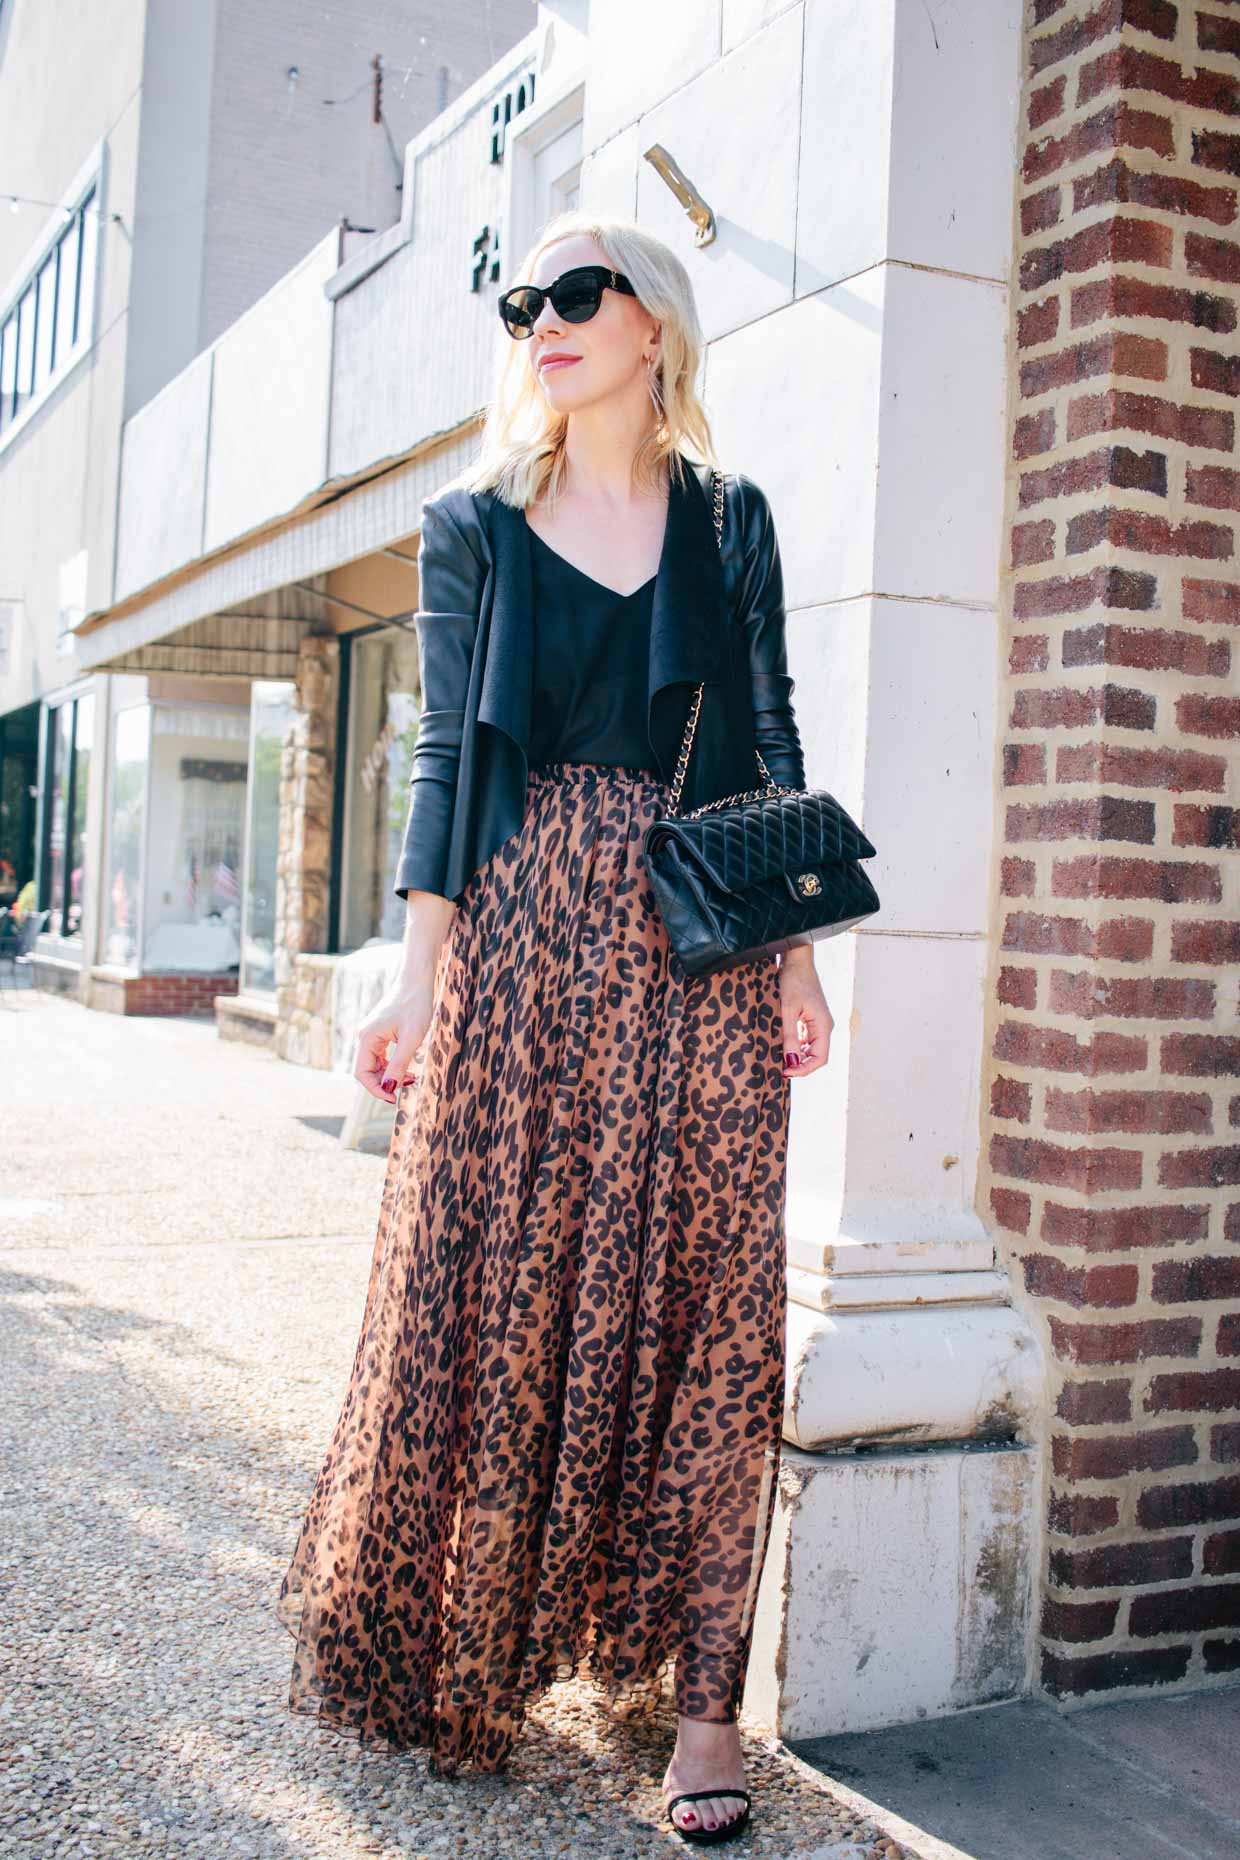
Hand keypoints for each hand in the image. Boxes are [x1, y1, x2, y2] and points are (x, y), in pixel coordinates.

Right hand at [353, 975, 435, 1103]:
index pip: (362, 1073)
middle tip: (408, 1086)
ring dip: (390, 1075)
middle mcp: (364, 1036)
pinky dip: (392, 1065)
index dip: (377, 1089)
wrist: (417, 980)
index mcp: (367, 1038)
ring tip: (411, 1078)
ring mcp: (371, 1034)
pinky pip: (381, 1056)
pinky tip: (408, 1068)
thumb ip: (398, 1064)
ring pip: (374, 1065)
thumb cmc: (416, 1005)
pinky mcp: (380, 1032)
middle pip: (367, 1071)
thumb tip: (389, 1088)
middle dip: (385, 1083)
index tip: (395, 1098)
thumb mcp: (411, 1039)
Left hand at [779, 949, 831, 1079]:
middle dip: (800, 1065)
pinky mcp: (811, 1019)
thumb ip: (790, 1036)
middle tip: (780, 1070)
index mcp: (823, 1025)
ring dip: (798, 1057)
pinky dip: (796, 1047)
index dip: (804, 1069)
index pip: (820, 1058)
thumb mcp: (788, 1010)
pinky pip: (806, 1039)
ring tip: (779, 1060)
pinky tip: (782, 1048)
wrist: (796, 960)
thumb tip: (791, 1061)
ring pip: (811, 1049)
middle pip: (817, 1056)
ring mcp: (818, 1023)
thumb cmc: (793, 981)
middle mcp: (824, 1026)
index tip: (786, 1073)